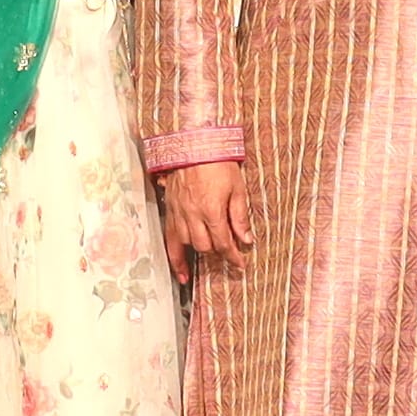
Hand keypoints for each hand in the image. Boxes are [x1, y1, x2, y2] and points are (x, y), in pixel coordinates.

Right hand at [157, 157, 251, 278]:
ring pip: (187, 244)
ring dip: (199, 253)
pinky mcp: (170, 209)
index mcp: (211, 210)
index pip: (223, 242)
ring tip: (207, 262)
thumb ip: (240, 216)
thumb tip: (246, 239)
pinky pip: (169, 238)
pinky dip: (174, 257)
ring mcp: (179, 213)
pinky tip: (180, 271)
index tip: (240, 263)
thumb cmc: (218, 163)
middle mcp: (192, 215)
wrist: (193, 144)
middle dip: (218, 252)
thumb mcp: (237, 188)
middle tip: (228, 254)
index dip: (233, 256)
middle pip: (205, 246)